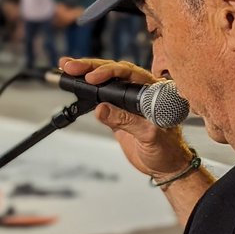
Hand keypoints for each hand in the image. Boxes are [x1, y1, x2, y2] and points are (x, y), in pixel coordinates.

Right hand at [59, 57, 192, 178]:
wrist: (165, 166)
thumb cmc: (167, 150)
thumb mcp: (149, 136)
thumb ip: (127, 121)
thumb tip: (101, 109)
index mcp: (153, 91)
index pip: (129, 73)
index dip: (109, 72)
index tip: (93, 78)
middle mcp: (140, 91)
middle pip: (113, 72)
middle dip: (90, 67)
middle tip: (70, 67)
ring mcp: (127, 100)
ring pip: (105, 82)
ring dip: (85, 74)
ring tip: (67, 67)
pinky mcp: (118, 111)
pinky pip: (101, 96)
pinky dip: (87, 90)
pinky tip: (74, 83)